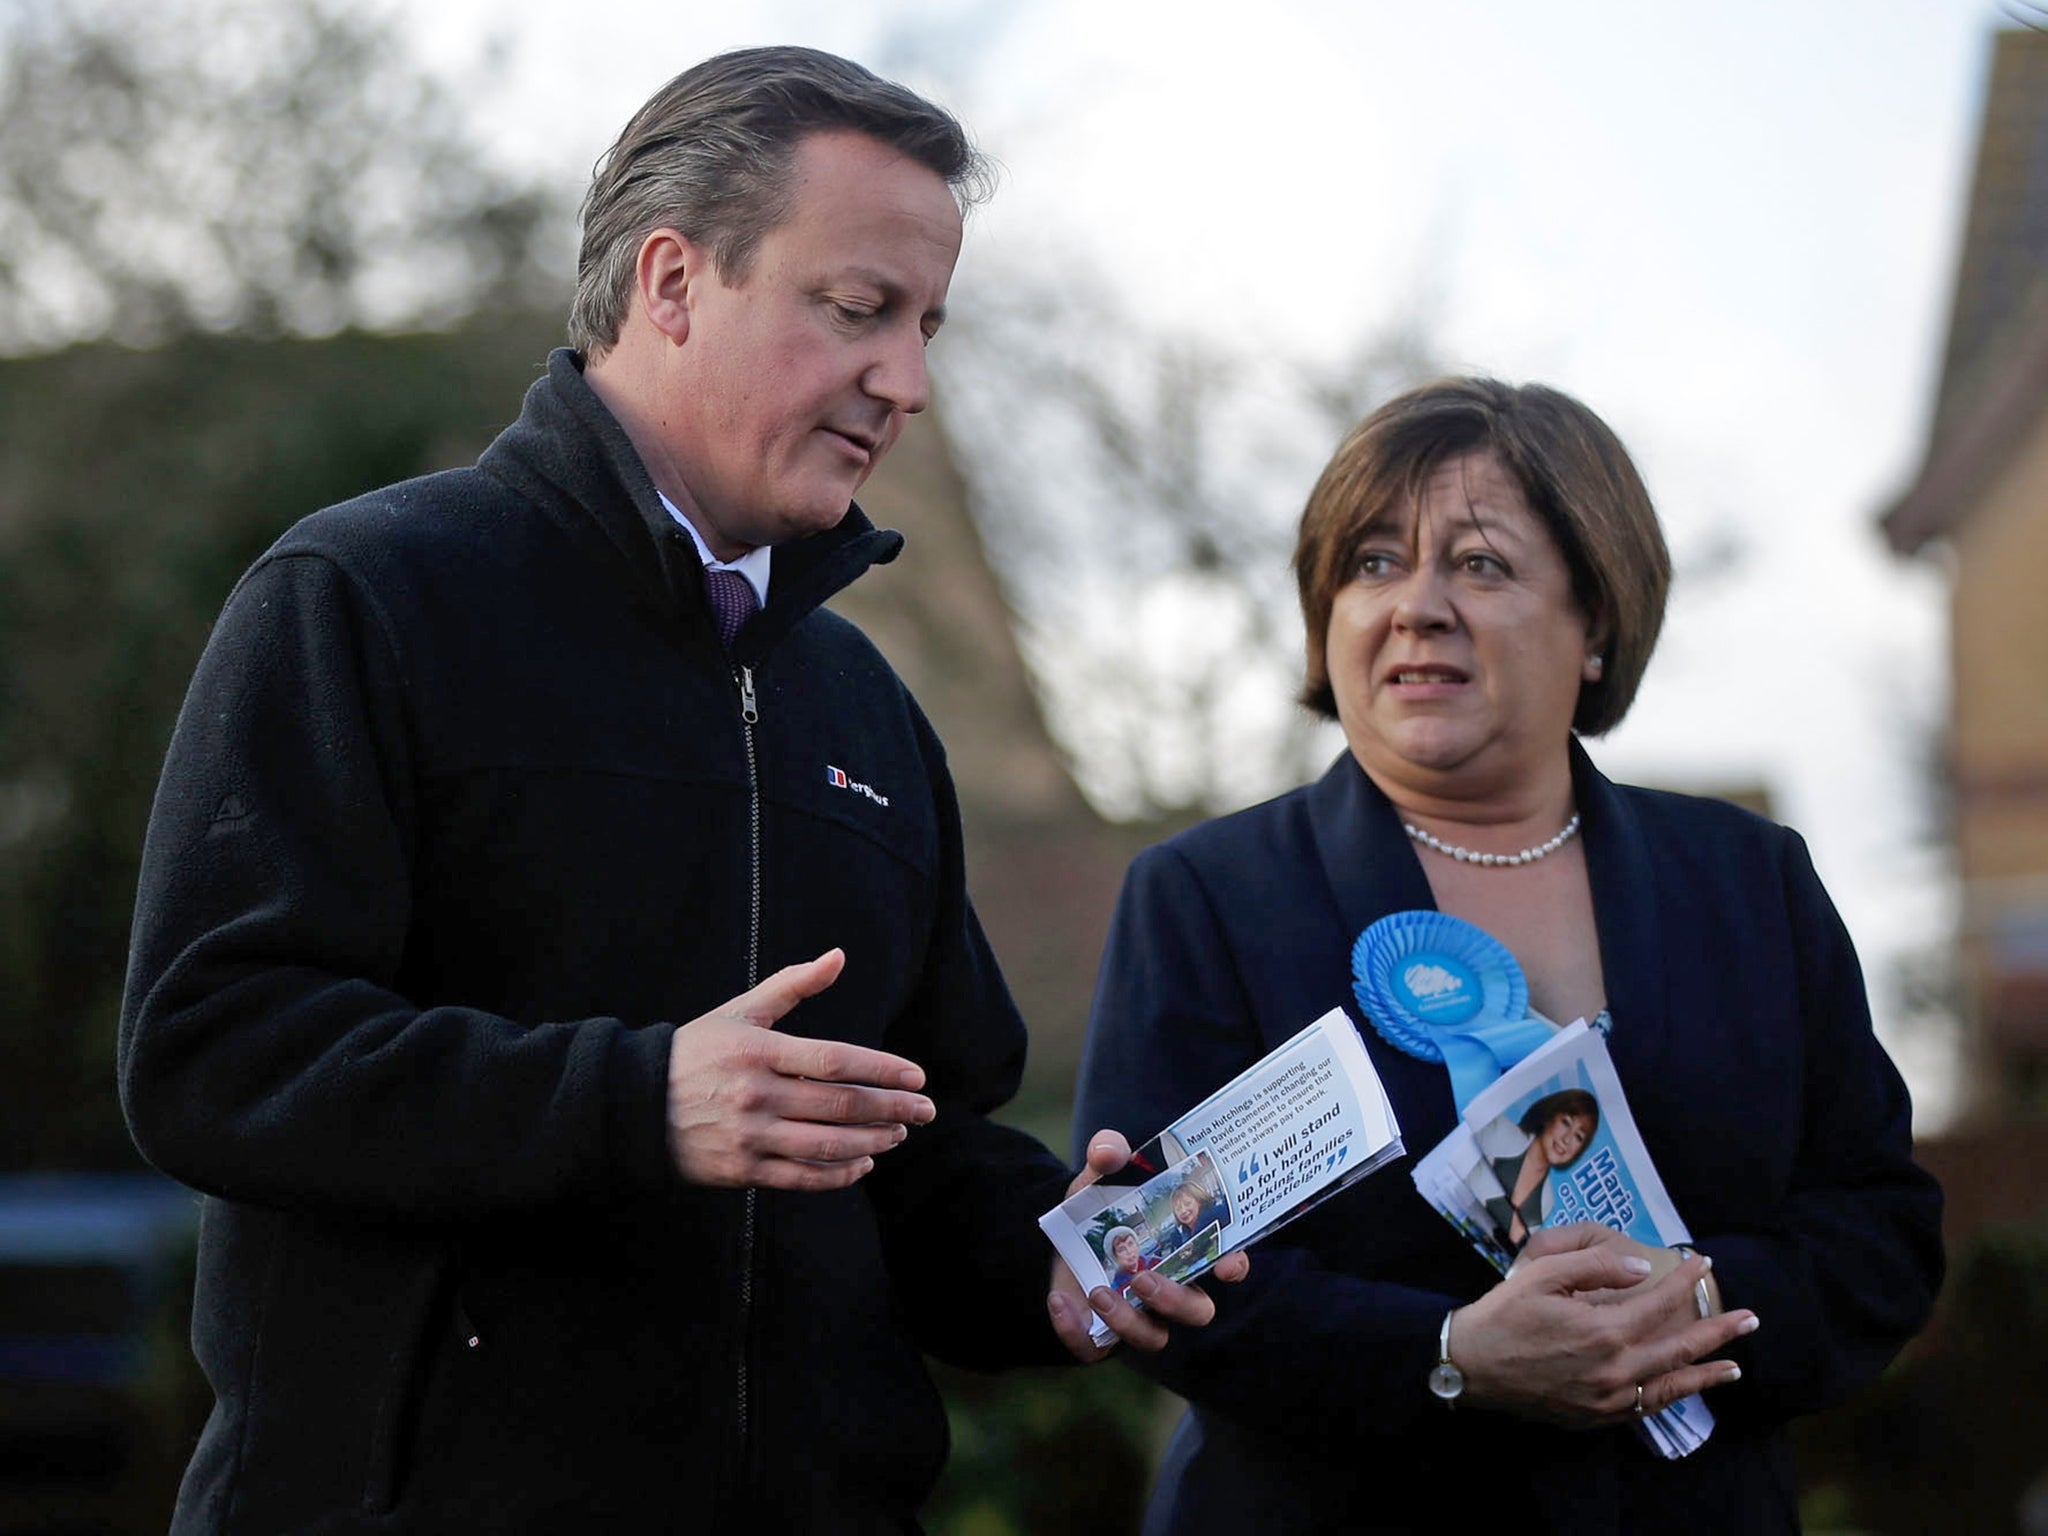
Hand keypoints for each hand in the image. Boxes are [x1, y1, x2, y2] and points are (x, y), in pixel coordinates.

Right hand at [665, 949, 934, 1190]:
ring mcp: (750, 1136)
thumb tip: (839, 956)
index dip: (882, 1070)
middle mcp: (758, 1095)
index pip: (836, 1061)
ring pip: (828, 1145)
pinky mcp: (743, 1170)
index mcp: (761, 1052)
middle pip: (841, 1105)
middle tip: (927, 1111)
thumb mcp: (741, 1012)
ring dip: (874, 1142)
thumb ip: (793, 985)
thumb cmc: (697, 1051)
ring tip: (899, 1134)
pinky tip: (864, 1164)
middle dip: (893, 1109)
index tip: (918, 1076)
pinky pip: (802, 1178)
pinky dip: (839, 1174)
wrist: (636, 1105)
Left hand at [1046, 1130, 1250, 1361]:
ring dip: (1128, 1321)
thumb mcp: (1099, 1175)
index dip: (1234, 1266)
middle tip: (1142, 1278)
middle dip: (1175, 1300)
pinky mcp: (1100, 1334)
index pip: (1227, 1262)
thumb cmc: (1098, 1206)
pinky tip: (1059, 1301)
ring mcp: (1138, 1315)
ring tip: (1098, 1291)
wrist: (1057, 1237)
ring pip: (1153, 1337)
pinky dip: (1076, 1332)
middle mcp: (1170, 1288)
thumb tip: (1109, 1151)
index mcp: (1184, 1249)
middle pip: (1196, 1311)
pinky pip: (1096, 1349)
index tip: (1227, 1265)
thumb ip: (1107, 1152)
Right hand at [1454, 1230, 1755, 1424]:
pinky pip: (1647, 1406)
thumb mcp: (1543, 1273)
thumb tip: (1642, 1268)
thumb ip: (1596, 1267)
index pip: (1661, 1303)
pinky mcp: (1597, 1416)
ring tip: (1735, 1363)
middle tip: (1751, 1318)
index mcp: (1604, 1331)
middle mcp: (1615, 1370)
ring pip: (1671, 1385)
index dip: (1685, 1282)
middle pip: (1681, 1349)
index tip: (1702, 1262)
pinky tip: (1685, 1388)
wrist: (1471, 1366)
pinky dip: (1673, 1396)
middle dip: (1719, 1331)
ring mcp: (1609, 1399)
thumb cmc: (1504, 1313)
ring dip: (1707, 1372)